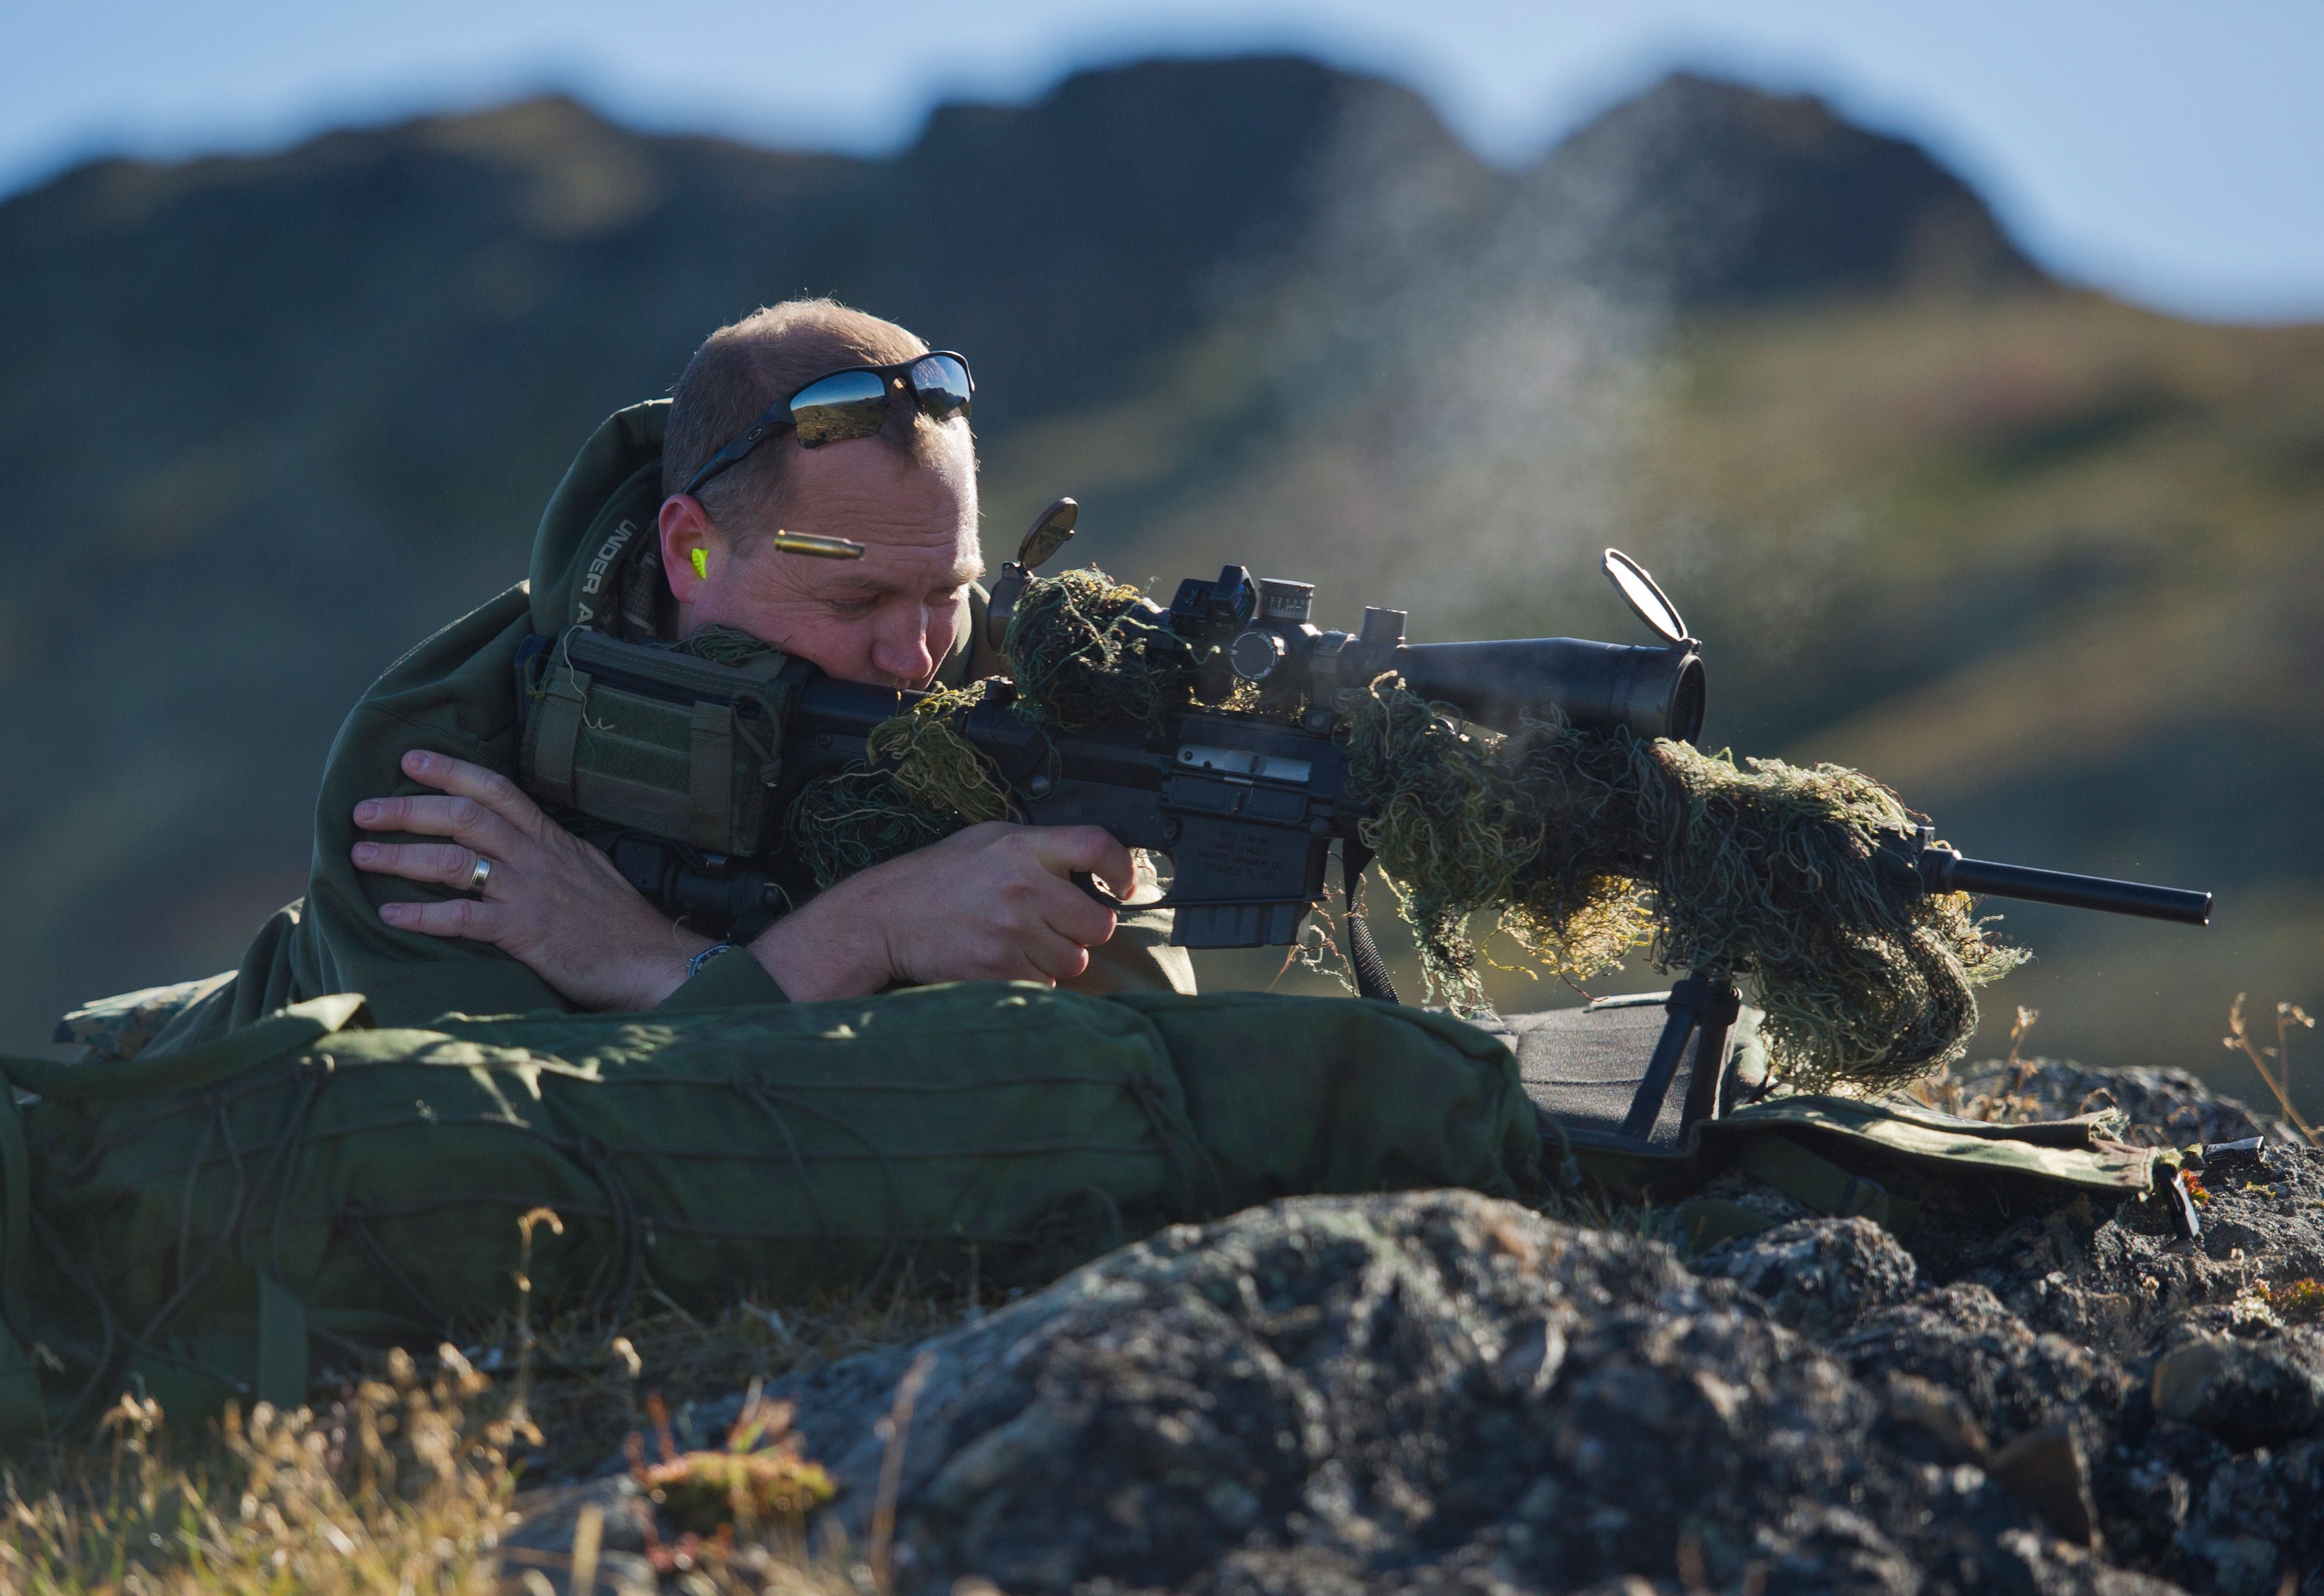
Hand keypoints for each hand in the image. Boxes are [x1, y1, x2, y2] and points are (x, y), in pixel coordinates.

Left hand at [351, 750, 709, 1009]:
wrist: (653, 960)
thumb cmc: (621, 924)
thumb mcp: (589, 871)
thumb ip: (550, 854)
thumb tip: (515, 843)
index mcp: (552, 840)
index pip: (497, 790)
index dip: (451, 770)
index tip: (411, 760)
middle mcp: (537, 857)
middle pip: (464, 816)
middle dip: (408, 809)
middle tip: (363, 810)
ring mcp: (530, 892)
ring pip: (454, 860)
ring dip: (401, 855)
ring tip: (361, 854)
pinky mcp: (525, 932)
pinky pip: (462, 917)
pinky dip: (422, 914)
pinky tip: (391, 913)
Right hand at [751, 822, 1135, 1001]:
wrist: (885, 917)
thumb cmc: (938, 879)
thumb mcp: (988, 842)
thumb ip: (1040, 851)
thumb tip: (1094, 869)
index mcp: (1023, 847)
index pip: (1097, 846)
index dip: (1123, 868)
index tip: (1125, 886)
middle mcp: (1023, 886)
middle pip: (1099, 922)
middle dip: (1083, 930)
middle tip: (1054, 925)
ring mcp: (1012, 930)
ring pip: (1075, 960)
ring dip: (1057, 958)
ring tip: (1020, 942)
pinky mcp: (1000, 967)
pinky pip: (1046, 983)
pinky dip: (1032, 979)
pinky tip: (1004, 961)